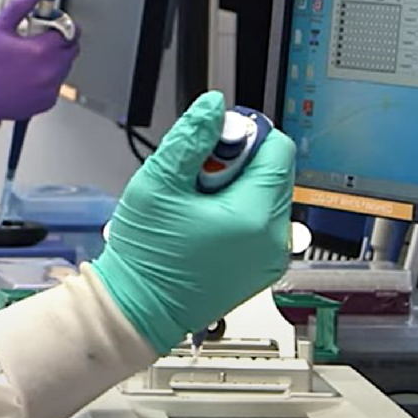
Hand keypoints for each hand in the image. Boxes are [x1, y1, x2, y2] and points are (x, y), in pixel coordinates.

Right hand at [0, 0, 80, 123]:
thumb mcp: (0, 27)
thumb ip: (22, 4)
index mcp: (42, 50)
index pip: (70, 30)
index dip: (59, 23)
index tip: (48, 24)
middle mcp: (50, 71)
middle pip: (71, 48)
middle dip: (58, 40)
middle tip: (36, 40)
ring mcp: (50, 88)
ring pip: (65, 66)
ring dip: (53, 58)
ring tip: (28, 58)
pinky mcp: (48, 101)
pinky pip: (56, 83)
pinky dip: (47, 77)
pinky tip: (28, 74)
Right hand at [90, 91, 295, 352]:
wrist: (138, 310)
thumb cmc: (146, 257)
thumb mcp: (158, 184)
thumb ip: (191, 139)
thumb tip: (214, 107)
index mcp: (254, 216)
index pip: (278, 149)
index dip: (244, 136)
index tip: (212, 148)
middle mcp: (273, 239)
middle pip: (275, 172)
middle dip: (239, 163)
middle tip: (199, 180)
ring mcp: (271, 258)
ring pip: (268, 196)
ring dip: (238, 188)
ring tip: (199, 206)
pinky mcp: (263, 269)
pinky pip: (262, 224)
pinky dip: (239, 213)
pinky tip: (206, 224)